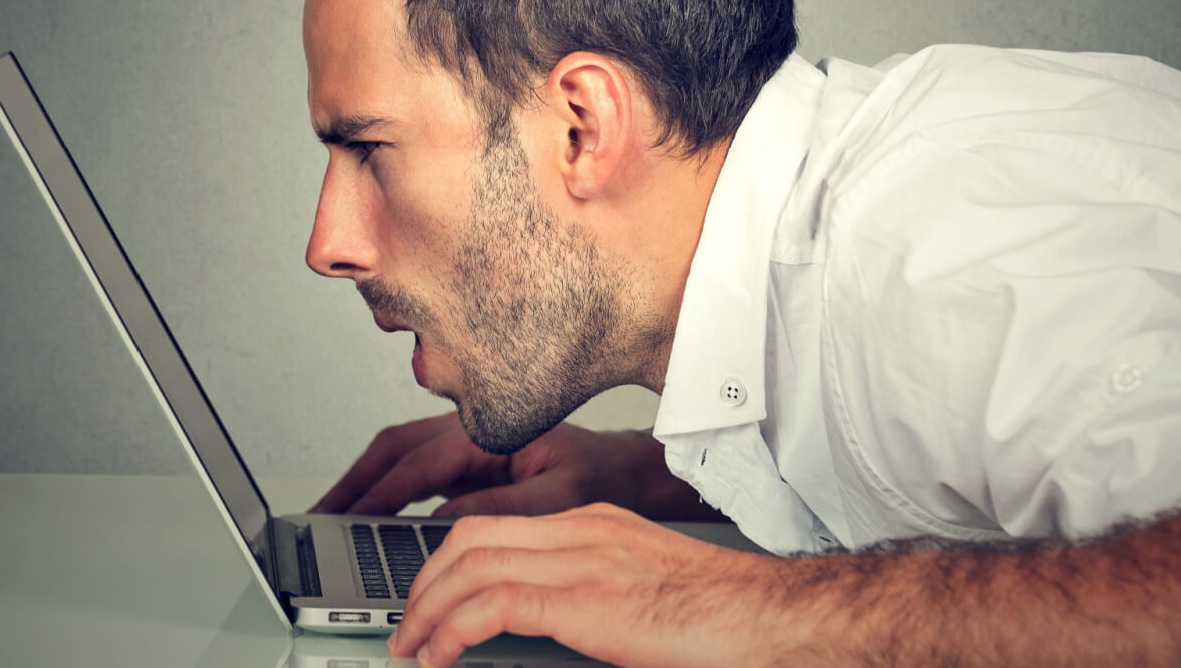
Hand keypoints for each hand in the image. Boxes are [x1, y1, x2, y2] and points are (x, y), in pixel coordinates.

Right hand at [311, 411, 698, 517]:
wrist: (625, 473)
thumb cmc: (600, 477)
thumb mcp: (559, 499)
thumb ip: (501, 507)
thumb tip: (441, 522)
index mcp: (490, 432)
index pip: (417, 463)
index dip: (376, 494)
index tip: (345, 519)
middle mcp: (472, 431)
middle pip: (393, 449)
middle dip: (351, 481)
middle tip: (316, 515)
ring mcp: (467, 445)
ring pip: (398, 456)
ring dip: (362, 483)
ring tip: (330, 516)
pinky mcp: (468, 463)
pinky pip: (414, 471)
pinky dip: (385, 490)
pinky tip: (369, 516)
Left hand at [389, 503, 791, 667]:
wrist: (773, 618)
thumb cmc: (722, 617)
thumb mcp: (643, 593)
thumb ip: (592, 598)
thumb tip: (543, 631)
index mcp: (597, 526)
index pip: (498, 525)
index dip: (448, 562)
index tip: (430, 600)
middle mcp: (586, 531)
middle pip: (472, 535)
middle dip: (425, 580)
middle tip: (406, 625)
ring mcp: (587, 559)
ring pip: (472, 563)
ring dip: (427, 607)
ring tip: (411, 646)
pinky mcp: (589, 600)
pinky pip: (494, 603)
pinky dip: (452, 628)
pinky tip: (440, 655)